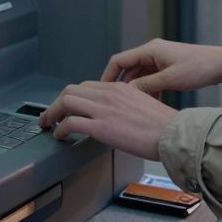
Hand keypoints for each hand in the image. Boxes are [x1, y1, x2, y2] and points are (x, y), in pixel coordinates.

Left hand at [37, 81, 177, 159]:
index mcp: (120, 88)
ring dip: (52, 113)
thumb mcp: (143, 104)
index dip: (73, 96)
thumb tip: (114, 116)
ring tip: (49, 124)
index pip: (87, 86)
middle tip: (52, 114)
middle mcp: (109, 94)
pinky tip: (60, 135)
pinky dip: (60, 128)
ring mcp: (104, 109)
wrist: (173, 135)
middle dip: (57, 102)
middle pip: (71, 90)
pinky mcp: (101, 127)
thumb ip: (124, 105)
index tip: (67, 106)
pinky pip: (70, 122)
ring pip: (66, 101)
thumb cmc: (164, 126)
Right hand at [99, 38, 221, 95]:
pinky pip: (151, 80)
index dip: (108, 76)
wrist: (221, 65)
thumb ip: (146, 85)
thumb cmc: (199, 67)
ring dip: (138, 91)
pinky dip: (149, 91)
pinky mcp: (167, 68)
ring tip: (134, 107)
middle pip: (128, 70)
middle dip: (123, 87)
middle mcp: (152, 52)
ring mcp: (159, 60)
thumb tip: (125, 92)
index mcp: (150, 50)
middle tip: (116, 105)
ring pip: (139, 77)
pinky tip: (152, 103)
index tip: (101, 92)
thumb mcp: (170, 79)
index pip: (119, 61)